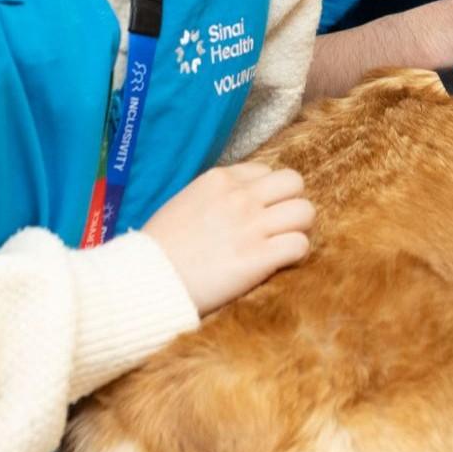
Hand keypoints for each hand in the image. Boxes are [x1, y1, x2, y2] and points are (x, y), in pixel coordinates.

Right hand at [141, 162, 313, 314]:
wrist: (147, 280)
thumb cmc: (160, 247)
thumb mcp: (185, 202)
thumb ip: (216, 196)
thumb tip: (239, 201)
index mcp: (220, 179)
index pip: (266, 171)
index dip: (267, 194)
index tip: (257, 213)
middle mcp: (239, 197)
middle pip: (295, 183)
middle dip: (291, 204)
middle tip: (279, 227)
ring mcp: (251, 226)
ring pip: (305, 212)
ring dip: (298, 229)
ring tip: (281, 245)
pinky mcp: (258, 257)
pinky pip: (300, 245)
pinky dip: (295, 255)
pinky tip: (279, 263)